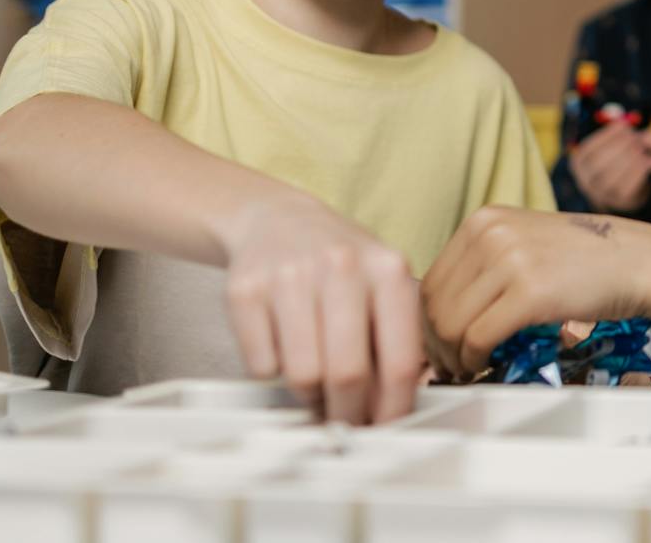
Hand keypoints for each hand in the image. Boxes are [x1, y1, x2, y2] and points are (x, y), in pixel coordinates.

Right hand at [219, 194, 423, 424]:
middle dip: (349, 412)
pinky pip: (262, 366)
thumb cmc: (341, 264)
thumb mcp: (383, 285)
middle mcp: (340, 267)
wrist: (278, 220)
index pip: (398, 360)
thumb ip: (400, 338)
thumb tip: (406, 400)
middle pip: (347, 374)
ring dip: (310, 394)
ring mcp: (289, 276)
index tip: (387, 429)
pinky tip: (284, 347)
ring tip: (316, 379)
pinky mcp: (245, 291)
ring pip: (303, 376)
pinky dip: (274, 372)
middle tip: (347, 422)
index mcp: (386, 268)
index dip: (393, 408)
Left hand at [420, 207, 650, 380]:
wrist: (639, 261)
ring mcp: (510, 260)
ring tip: (465, 367)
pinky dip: (473, 360)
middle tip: (448, 365)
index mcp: (484, 219)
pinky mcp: (529, 292)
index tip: (438, 345)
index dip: (426, 322)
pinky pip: (478, 337)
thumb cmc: (587, 259)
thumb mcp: (524, 242)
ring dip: (452, 356)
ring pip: (450, 324)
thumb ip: (484, 263)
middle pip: (433, 304)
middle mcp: (491, 233)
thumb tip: (439, 310)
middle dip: (435, 344)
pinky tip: (483, 364)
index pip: (430, 280)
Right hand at [570, 120, 650, 213]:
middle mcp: (585, 180)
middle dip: (619, 146)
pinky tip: (647, 161)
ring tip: (642, 147)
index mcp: (579, 163)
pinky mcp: (618, 202)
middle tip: (636, 137)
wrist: (626, 190)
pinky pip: (626, 188)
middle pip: (598, 162)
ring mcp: (600, 194)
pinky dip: (637, 172)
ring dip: (629, 159)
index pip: (589, 148)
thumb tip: (625, 124)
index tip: (624, 126)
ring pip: (610, 176)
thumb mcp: (610, 147)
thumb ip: (615, 136)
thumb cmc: (617, 160)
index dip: (607, 136)